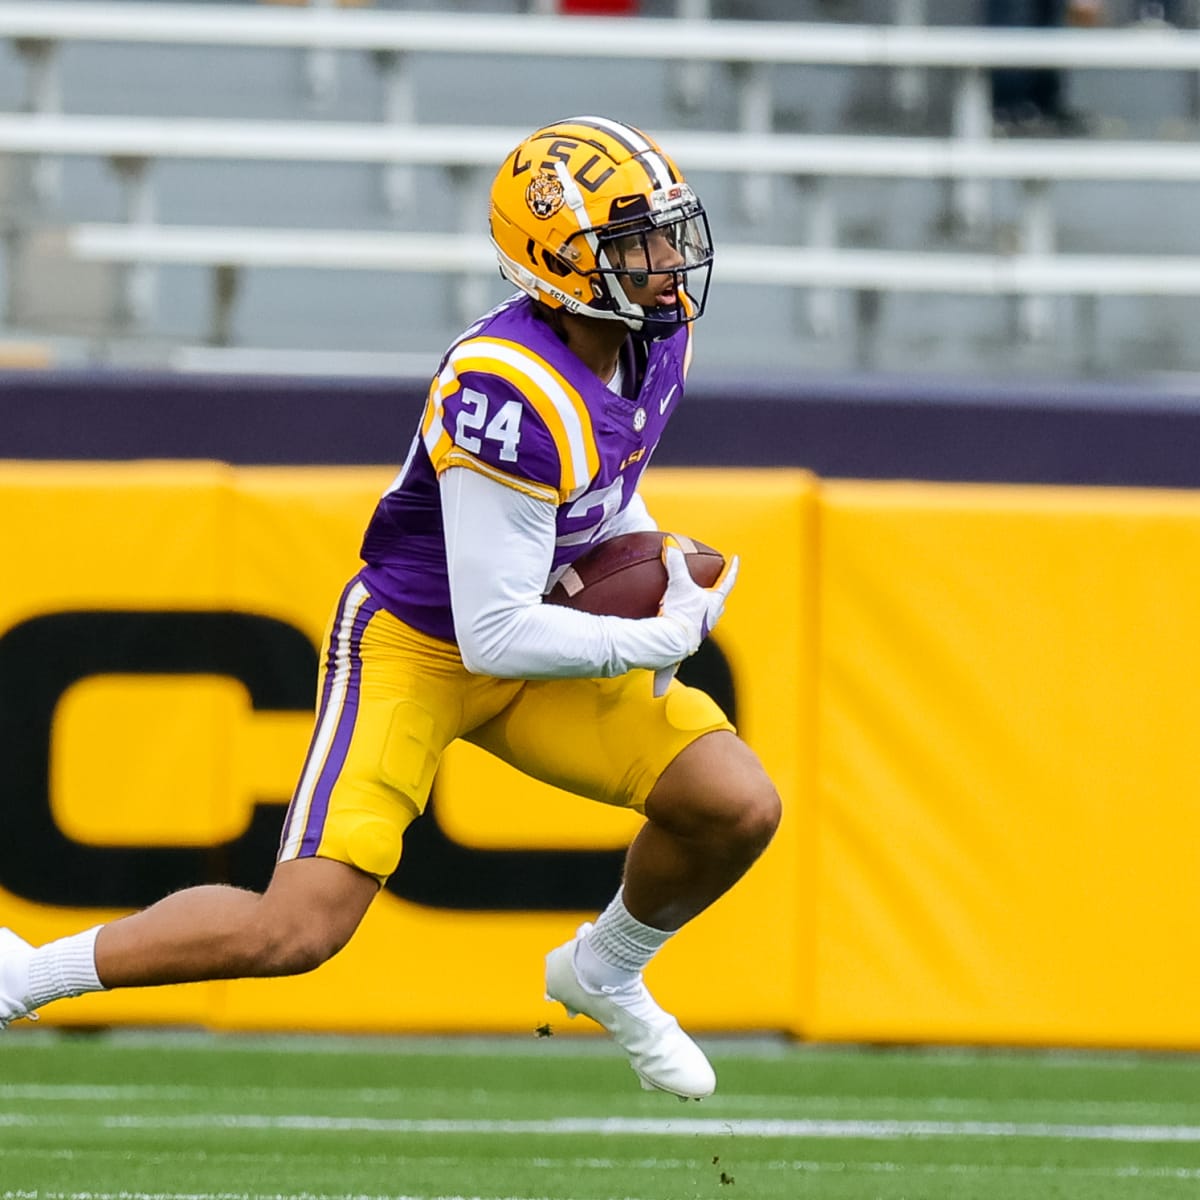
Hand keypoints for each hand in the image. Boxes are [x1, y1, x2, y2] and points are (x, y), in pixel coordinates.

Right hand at [658, 535, 737, 655]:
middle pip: (719, 605)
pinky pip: (683, 642)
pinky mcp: (684, 646)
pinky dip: (679, 642)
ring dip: (700, 617)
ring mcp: (698, 634)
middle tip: (715, 589)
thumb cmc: (681, 614)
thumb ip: (675, 562)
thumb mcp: (678, 584)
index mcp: (713, 604)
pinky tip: (670, 661)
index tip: (736, 559)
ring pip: (704, 622)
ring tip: (693, 613)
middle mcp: (709, 620)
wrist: (670, 644)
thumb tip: (671, 543)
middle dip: (717, 597)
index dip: (732, 570)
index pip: (727, 582)